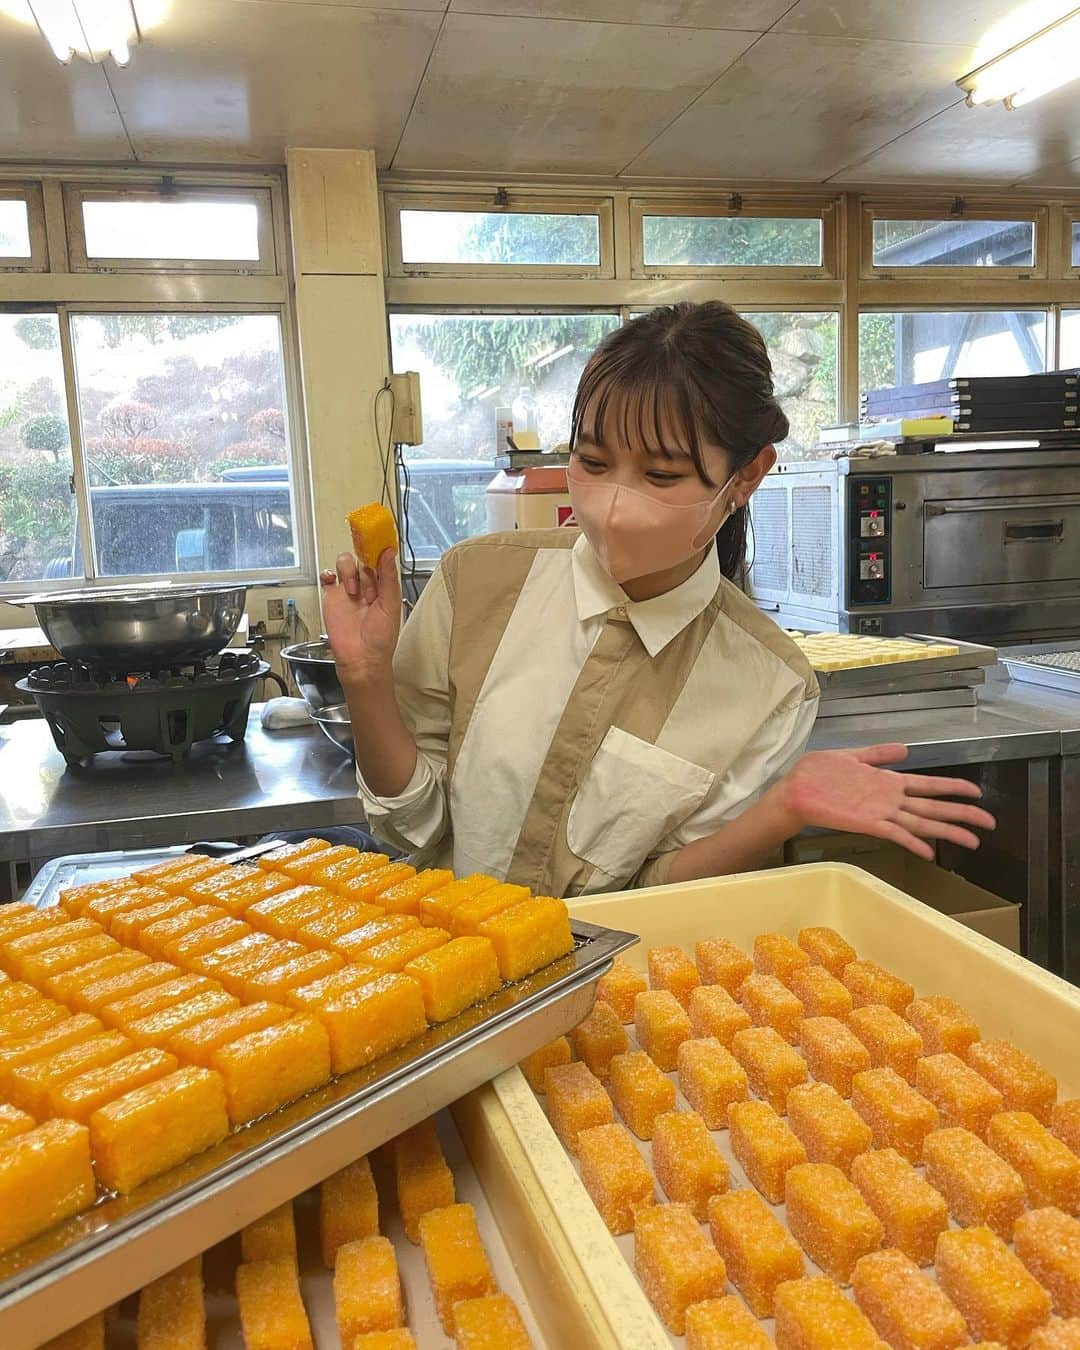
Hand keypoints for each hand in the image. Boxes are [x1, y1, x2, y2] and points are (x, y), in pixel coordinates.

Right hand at [319, 548, 401, 686]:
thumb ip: (389, 578)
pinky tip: (333, 581)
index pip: (380, 560)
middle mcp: (366, 587)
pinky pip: (327, 578)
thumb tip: (389, 553)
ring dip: (348, 572)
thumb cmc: (380, 639)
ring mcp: (348, 591)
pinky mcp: (332, 598)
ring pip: (345, 565)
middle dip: (363, 567)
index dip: (377, 551)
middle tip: (367, 582)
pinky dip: (328, 574)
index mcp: (384, 587)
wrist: (361, 660)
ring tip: (354, 592)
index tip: (376, 543)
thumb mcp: (390, 605)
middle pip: (361, 559)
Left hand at [777, 743, 995, 860]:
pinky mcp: (867, 823)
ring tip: (972, 841)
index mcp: (887, 782)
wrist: (793, 791)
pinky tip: (931, 853)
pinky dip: (913, 843)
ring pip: (921, 823)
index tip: (977, 793)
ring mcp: (880, 813)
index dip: (952, 789)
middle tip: (990, 824)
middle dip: (962, 815)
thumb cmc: (817, 775)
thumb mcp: (851, 756)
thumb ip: (878, 754)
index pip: (928, 785)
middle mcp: (889, 800)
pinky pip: (895, 834)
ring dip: (947, 832)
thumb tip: (906, 749)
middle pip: (933, 808)